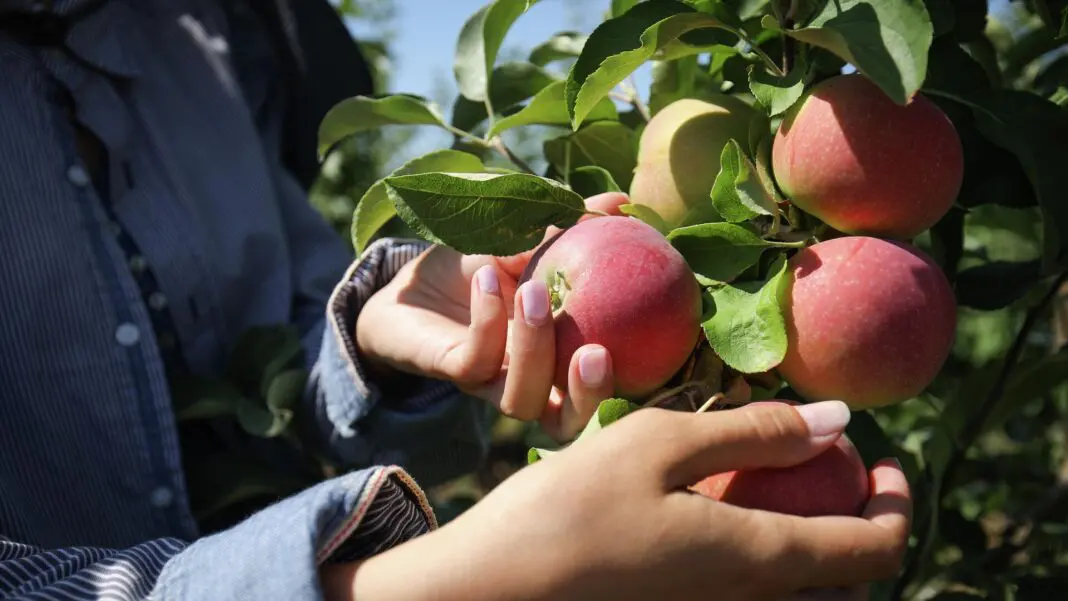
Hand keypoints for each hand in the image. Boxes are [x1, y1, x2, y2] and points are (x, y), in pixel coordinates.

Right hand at [328, 401, 911, 600]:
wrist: (488, 591)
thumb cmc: (567, 510)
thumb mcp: (657, 445)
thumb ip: (751, 433)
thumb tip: (837, 423)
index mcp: (760, 561)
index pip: (876, 549)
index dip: (897, 502)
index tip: (883, 457)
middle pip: (849, 584)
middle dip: (860, 523)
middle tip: (832, 468)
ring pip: (802, 595)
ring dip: (815, 542)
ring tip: (779, 487)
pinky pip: (754, 596)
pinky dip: (765, 559)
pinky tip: (720, 515)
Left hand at [355, 192, 629, 439]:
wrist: (408, 285)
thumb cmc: (477, 269)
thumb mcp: (527, 241)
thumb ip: (573, 228)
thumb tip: (622, 201)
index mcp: (559, 363)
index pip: (601, 390)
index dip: (629, 381)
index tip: (651, 340)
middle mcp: (528, 383)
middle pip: (567, 421)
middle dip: (586, 395)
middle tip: (597, 352)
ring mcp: (489, 383)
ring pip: (520, 400)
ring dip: (532, 348)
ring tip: (532, 291)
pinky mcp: (450, 372)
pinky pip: (474, 359)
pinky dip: (488, 318)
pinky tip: (490, 278)